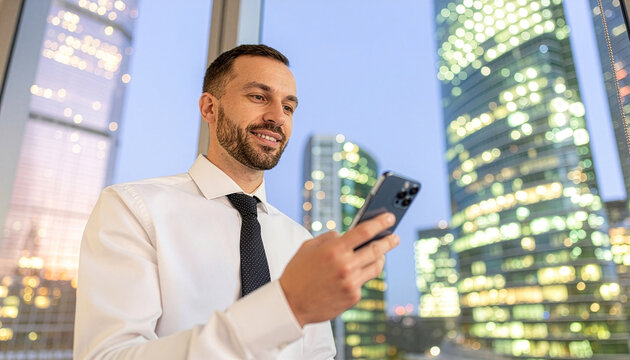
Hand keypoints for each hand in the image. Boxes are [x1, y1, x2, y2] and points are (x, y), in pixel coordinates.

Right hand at [278, 213, 399, 326]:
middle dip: (389, 241)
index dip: (380, 223)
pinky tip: (357, 273)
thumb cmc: (297, 274)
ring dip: (381, 258)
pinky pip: (363, 281)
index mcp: (334, 250)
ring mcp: (351, 282)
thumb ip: (329, 238)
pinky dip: (361, 275)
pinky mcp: (353, 297)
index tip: (389, 218)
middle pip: (376, 249)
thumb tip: (345, 235)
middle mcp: (345, 265)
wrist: (291, 304)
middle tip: (395, 237)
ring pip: (376, 266)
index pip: (364, 231)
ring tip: (382, 253)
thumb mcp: (308, 247)